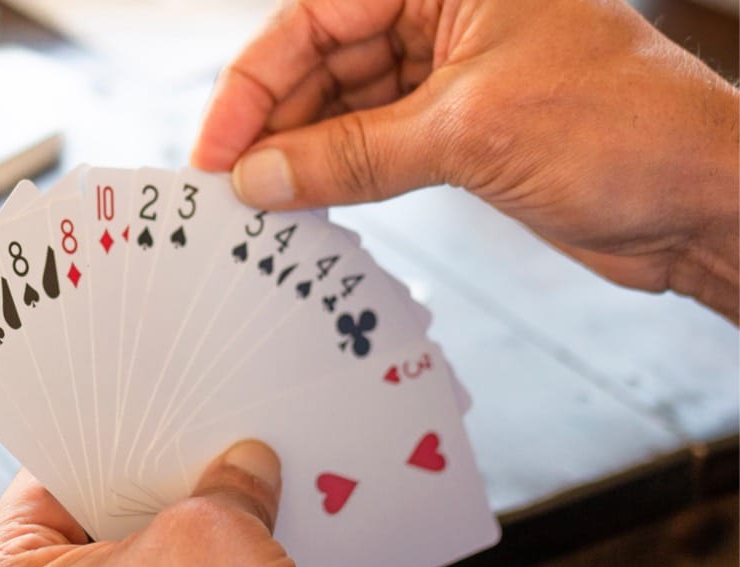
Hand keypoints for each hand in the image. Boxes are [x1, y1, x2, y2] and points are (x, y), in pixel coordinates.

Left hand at [0, 440, 322, 566]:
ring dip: (193, 525)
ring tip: (235, 474)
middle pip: (99, 521)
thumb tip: (247, 469)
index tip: (144, 396)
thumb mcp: (210, 547)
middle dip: (158, 479)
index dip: (103, 429)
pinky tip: (250, 531)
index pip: (46, 479)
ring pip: (145, 563)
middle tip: (200, 431)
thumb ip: (224, 492)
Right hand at [192, 0, 738, 321]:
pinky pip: (374, 145)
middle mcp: (447, 15)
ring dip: (302, 153)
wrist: (700, 203)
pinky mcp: (459, 132)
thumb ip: (353, 154)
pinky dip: (339, 174)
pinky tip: (306, 201)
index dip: (257, 80)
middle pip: (325, 59)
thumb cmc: (625, 130)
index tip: (220, 143)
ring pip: (345, 106)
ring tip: (261, 200)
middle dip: (275, 120)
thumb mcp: (467, 132)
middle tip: (232, 181)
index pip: (319, 15)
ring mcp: (451, 76)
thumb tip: (262, 176)